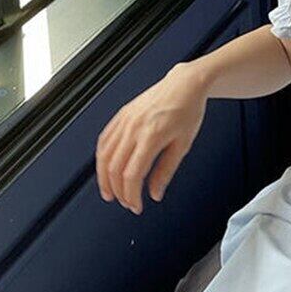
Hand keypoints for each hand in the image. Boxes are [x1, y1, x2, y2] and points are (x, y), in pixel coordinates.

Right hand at [95, 63, 207, 214]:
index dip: (131, 195)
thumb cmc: (188, 111)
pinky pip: (104, 140)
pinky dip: (102, 158)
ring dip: (104, 178)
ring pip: (104, 155)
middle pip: (115, 168)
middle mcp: (134, 128)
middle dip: (118, 190)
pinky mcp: (121, 115)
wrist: (185, 85)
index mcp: (151, 136)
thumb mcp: (183, 145)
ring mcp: (125, 120)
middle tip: (126, 202)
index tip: (136, 206)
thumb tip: (154, 193)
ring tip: (109, 192)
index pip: (132, 174)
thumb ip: (166, 171)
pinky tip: (106, 169)